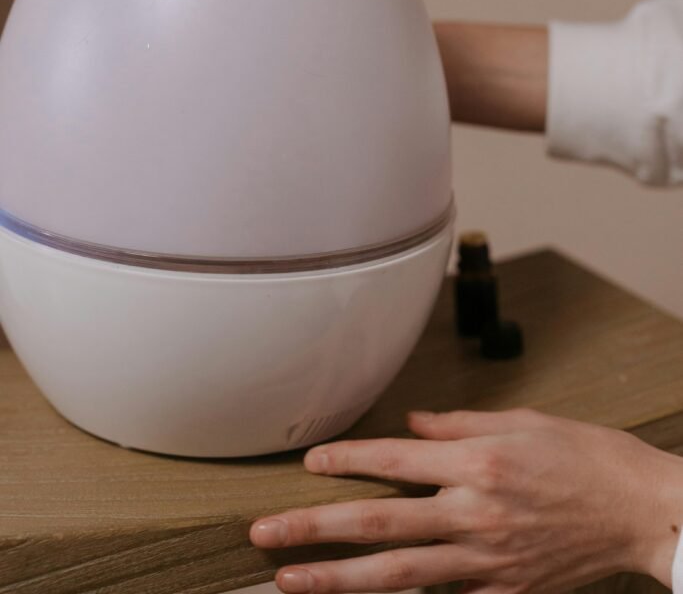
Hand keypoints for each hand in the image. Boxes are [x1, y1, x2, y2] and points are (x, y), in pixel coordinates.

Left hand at [250, 408, 682, 593]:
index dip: (345, 462)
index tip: (308, 463)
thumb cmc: (586, 457)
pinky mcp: (501, 591)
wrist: (639, 511)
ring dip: (338, 580)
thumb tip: (412, 426)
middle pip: (380, 526)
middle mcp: (475, 513)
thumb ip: (459, 425)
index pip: (394, 462)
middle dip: (315, 529)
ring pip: (398, 576)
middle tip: (265, 533)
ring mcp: (486, 561)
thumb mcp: (523, 421)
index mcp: (479, 463)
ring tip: (290, 581)